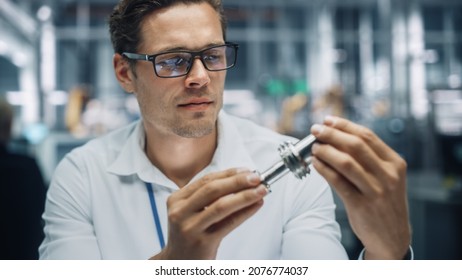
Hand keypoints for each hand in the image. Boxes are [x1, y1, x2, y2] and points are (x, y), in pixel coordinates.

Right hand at [150, 168, 266, 259]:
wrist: (179, 262)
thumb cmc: (190, 234)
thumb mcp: (191, 212)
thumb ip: (210, 197)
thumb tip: (243, 181)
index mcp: (176, 200)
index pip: (206, 180)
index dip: (228, 173)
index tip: (247, 170)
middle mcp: (179, 212)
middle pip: (212, 190)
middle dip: (237, 181)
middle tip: (256, 177)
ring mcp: (190, 228)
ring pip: (221, 206)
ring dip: (244, 196)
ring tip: (261, 191)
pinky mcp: (202, 242)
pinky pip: (228, 224)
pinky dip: (245, 213)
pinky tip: (256, 206)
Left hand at [310, 116, 410, 258]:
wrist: (392, 237)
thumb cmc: (384, 203)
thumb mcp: (387, 178)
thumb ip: (369, 159)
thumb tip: (338, 137)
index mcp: (395, 163)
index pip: (367, 136)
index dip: (344, 125)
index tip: (328, 120)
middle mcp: (388, 175)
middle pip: (355, 145)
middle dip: (331, 134)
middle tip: (315, 130)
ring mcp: (376, 190)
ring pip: (346, 162)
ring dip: (325, 151)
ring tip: (314, 147)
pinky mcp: (361, 204)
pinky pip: (338, 182)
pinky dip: (324, 169)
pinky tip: (315, 164)